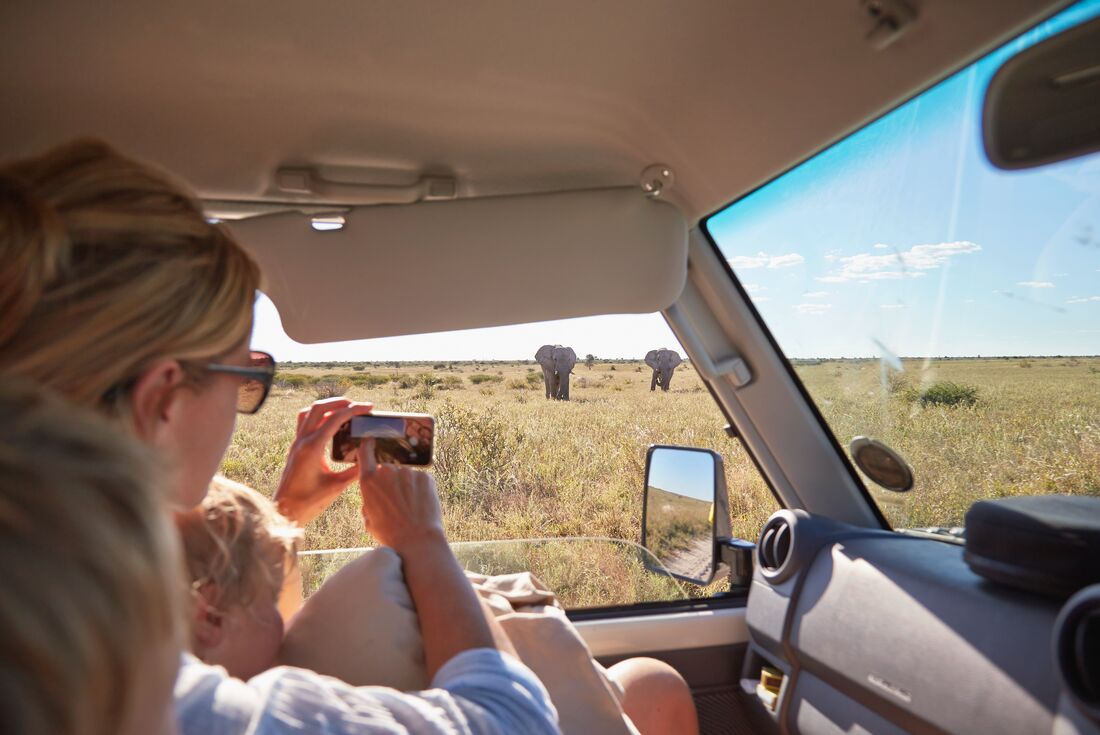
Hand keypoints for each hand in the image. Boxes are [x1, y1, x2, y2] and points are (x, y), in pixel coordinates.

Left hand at [273, 398, 373, 525]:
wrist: (285, 512)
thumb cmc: (309, 502)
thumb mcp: (337, 486)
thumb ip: (355, 470)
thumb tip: (370, 456)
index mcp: (312, 447)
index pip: (335, 418)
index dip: (354, 409)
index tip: (369, 408)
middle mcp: (302, 441)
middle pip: (319, 407)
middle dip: (340, 402)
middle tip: (358, 405)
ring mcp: (296, 443)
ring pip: (308, 412)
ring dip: (326, 406)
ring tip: (344, 409)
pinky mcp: (295, 448)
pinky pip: (304, 423)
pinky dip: (317, 417)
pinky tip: (329, 424)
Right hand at [358, 439, 445, 551]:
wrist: (417, 540)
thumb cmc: (390, 534)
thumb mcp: (368, 520)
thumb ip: (368, 501)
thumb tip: (372, 496)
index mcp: (369, 481)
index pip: (366, 453)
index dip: (368, 446)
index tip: (370, 440)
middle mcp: (387, 472)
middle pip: (388, 470)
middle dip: (392, 482)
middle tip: (397, 502)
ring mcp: (408, 472)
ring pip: (406, 475)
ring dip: (407, 486)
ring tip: (410, 507)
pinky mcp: (425, 476)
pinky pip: (420, 479)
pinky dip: (421, 489)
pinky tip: (420, 504)